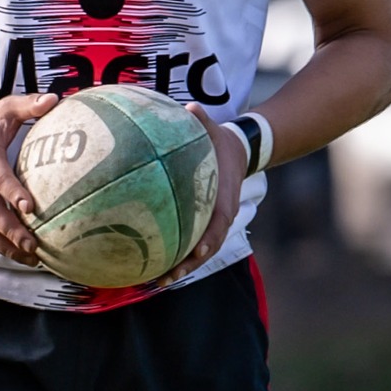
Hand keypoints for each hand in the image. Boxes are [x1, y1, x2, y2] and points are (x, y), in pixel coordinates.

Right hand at [0, 92, 58, 264]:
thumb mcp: (4, 108)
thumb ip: (28, 105)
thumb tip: (54, 98)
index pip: (0, 179)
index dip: (14, 193)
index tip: (30, 207)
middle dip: (12, 230)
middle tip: (33, 245)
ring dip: (7, 245)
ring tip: (30, 258)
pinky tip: (18, 255)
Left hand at [163, 108, 247, 281]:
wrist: (239, 152)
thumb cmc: (221, 142)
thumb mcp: (215, 130)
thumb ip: (203, 121)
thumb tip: (192, 108)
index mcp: (225, 199)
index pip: (219, 224)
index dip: (209, 240)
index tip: (198, 252)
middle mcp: (220, 217)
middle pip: (207, 249)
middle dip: (188, 265)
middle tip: (167, 278)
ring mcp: (213, 223)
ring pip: (199, 253)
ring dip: (180, 268)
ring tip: (156, 282)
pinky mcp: (204, 224)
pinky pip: (190, 243)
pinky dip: (175, 255)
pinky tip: (151, 264)